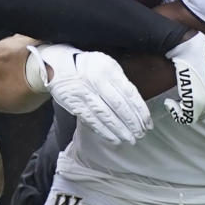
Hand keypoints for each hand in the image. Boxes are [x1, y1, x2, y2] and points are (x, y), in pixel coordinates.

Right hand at [28, 43, 151, 144]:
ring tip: (130, 139)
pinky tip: (113, 138)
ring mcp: (84, 93)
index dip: (140, 110)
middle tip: (141, 134)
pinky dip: (104, 131)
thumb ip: (120, 81)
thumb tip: (136, 104)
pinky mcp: (74, 104)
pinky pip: (91, 120)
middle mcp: (96, 80)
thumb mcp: (106, 64)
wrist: (56, 65)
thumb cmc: (87, 66)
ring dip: (119, 130)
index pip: (129, 93)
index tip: (147, 122)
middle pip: (119, 106)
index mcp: (108, 69)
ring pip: (105, 115)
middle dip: (132, 123)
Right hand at [163, 31, 204, 124]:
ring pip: (196, 116)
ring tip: (174, 101)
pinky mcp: (198, 104)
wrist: (192, 48)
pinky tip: (169, 103)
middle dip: (193, 108)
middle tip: (181, 99)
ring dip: (183, 109)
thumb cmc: (203, 55)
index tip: (191, 98)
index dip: (203, 106)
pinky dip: (175, 112)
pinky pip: (185, 117)